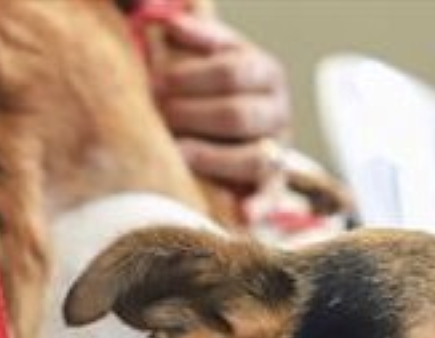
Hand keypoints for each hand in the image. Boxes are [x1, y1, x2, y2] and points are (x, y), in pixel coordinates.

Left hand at [151, 13, 289, 191]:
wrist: (229, 118)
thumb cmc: (208, 82)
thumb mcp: (207, 51)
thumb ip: (192, 34)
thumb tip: (171, 26)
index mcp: (266, 72)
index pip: (231, 72)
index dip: (190, 78)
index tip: (156, 83)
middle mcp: (278, 112)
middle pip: (238, 115)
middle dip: (192, 116)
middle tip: (160, 116)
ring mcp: (279, 151)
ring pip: (254, 158)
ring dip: (211, 157)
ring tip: (177, 153)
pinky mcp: (274, 184)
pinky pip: (271, 197)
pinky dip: (258, 207)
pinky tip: (243, 215)